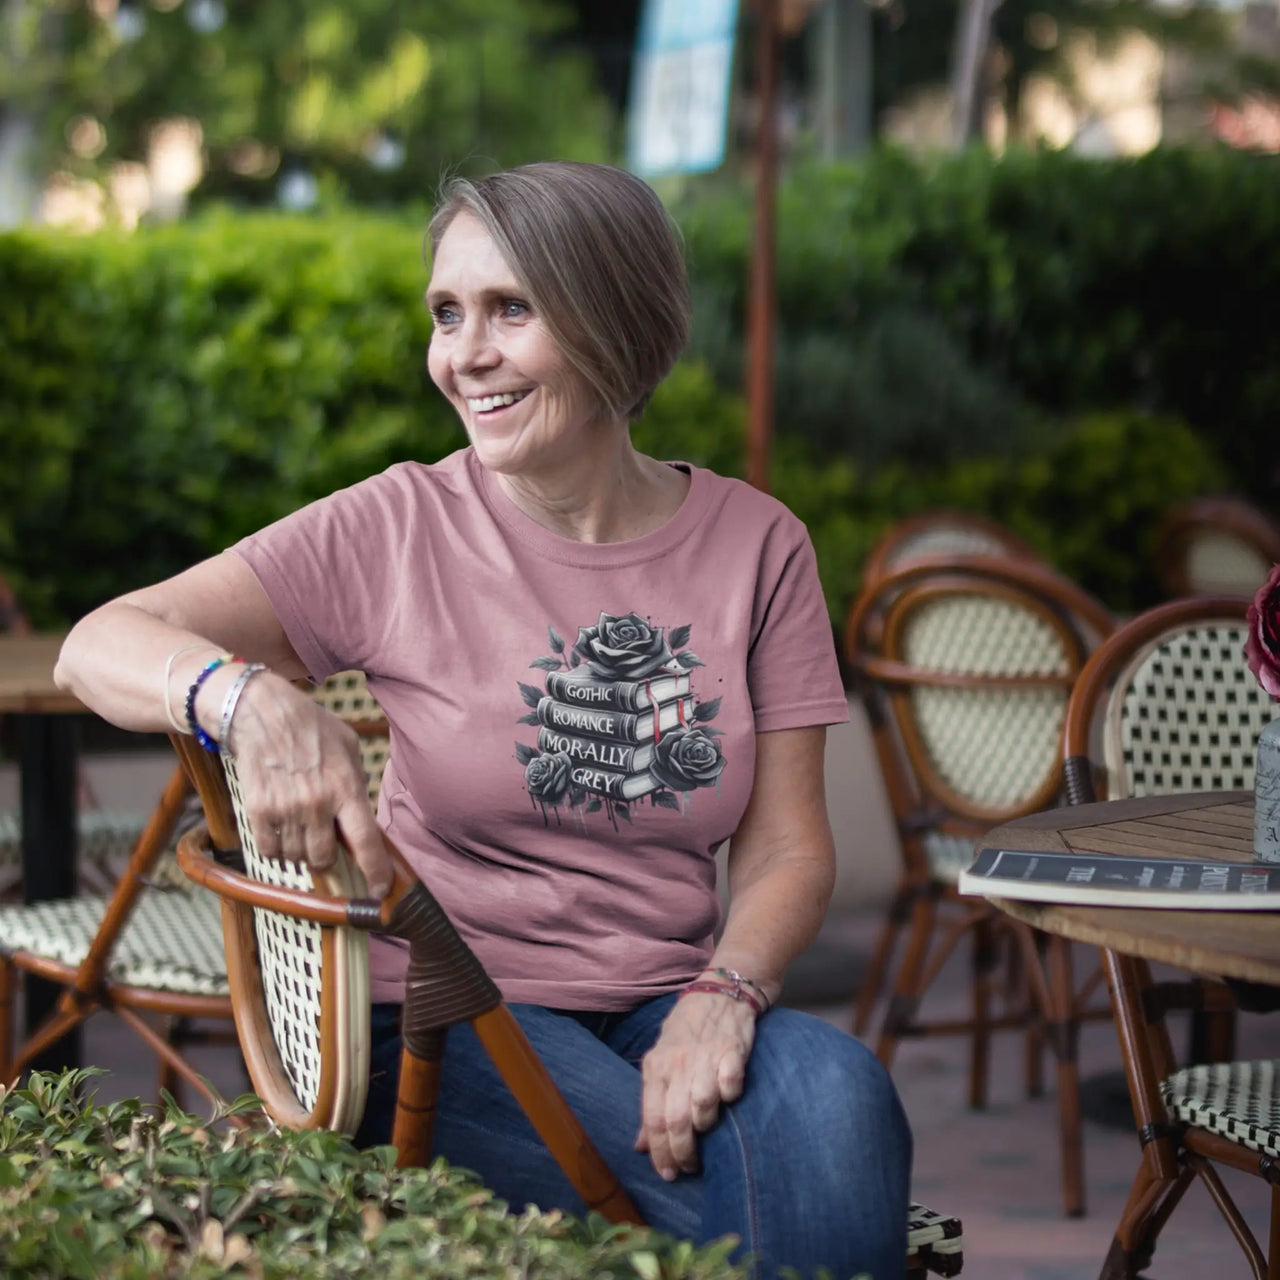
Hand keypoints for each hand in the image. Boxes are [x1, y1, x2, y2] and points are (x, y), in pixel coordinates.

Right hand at [222, 673, 392, 896]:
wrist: (262, 713)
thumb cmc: (311, 727)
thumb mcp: (348, 747)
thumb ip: (356, 784)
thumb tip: (362, 818)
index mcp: (346, 787)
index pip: (366, 841)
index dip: (375, 872)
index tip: (378, 891)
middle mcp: (317, 803)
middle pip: (324, 859)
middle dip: (326, 858)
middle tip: (322, 841)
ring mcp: (286, 809)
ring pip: (296, 857)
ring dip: (298, 851)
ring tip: (297, 823)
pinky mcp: (258, 810)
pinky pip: (269, 851)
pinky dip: (274, 847)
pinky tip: (278, 827)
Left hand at [635, 991, 755, 1180]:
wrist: (720, 992)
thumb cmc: (688, 1031)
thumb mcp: (661, 1061)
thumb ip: (652, 1102)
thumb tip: (639, 1146)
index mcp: (655, 1066)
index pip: (652, 1119)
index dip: (659, 1152)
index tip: (667, 1173)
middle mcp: (677, 1063)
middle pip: (676, 1120)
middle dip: (682, 1152)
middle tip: (689, 1166)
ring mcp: (705, 1056)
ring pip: (702, 1106)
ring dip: (706, 1125)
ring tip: (708, 1131)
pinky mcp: (732, 1050)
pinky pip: (730, 1085)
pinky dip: (730, 1096)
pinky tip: (729, 1097)